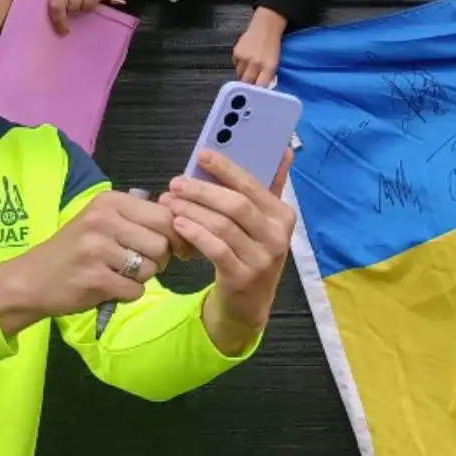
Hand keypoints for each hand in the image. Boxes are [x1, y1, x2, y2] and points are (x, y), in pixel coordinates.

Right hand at [0, 188, 180, 336]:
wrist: (32, 279)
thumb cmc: (75, 250)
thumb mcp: (103, 221)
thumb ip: (139, 219)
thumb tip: (185, 226)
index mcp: (110, 201)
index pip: (164, 215)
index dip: (177, 235)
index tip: (177, 249)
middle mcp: (103, 220)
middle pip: (161, 243)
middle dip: (160, 259)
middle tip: (141, 264)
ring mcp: (97, 249)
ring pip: (151, 268)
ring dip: (142, 278)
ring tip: (119, 274)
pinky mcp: (94, 278)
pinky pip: (135, 290)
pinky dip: (128, 293)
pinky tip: (109, 287)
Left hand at [165, 149, 296, 355]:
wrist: (249, 305)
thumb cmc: (252, 253)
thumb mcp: (265, 223)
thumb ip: (272, 187)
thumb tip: (285, 150)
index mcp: (283, 215)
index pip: (252, 185)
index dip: (226, 169)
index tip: (202, 155)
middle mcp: (277, 236)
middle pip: (236, 205)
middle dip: (202, 190)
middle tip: (176, 183)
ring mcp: (261, 259)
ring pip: (223, 226)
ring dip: (192, 211)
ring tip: (170, 202)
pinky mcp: (243, 277)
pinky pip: (216, 249)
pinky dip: (195, 234)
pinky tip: (178, 224)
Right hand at [232, 8, 288, 85]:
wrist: (266, 27)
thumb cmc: (272, 45)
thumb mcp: (275, 62)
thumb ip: (268, 75)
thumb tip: (262, 88)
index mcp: (269, 66)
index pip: (260, 87)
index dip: (257, 92)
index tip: (256, 96)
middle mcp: (256, 63)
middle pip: (247, 83)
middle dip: (248, 85)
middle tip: (251, 82)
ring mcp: (245, 57)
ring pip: (239, 75)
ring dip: (243, 74)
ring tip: (250, 67)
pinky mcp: (236, 52)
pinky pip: (235, 65)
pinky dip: (239, 64)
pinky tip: (246, 58)